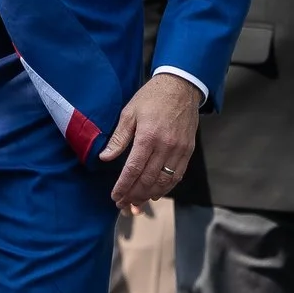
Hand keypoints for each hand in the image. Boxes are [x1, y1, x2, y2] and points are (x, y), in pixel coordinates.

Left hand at [99, 71, 201, 212]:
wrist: (181, 87)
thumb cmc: (152, 98)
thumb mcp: (129, 113)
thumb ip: (119, 138)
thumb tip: (105, 158)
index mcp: (148, 136)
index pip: (133, 169)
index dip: (123, 186)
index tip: (115, 197)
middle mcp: (165, 145)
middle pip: (148, 179)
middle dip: (134, 195)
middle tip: (123, 205)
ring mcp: (179, 149)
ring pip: (164, 181)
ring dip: (149, 195)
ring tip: (137, 204)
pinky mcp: (188, 150)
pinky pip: (177, 175)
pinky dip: (166, 188)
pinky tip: (155, 194)